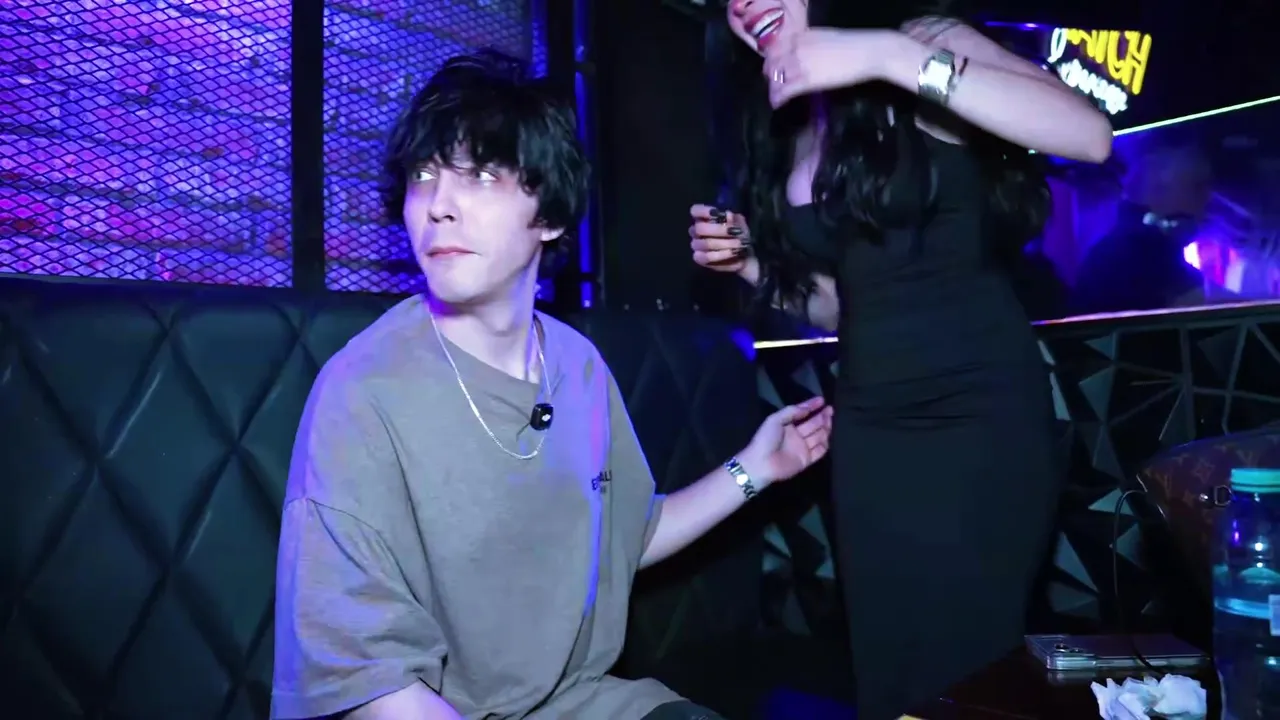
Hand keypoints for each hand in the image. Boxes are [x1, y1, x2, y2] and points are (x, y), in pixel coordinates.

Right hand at [690, 204, 755, 278]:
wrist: (743, 254)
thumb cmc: (739, 235)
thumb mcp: (740, 224)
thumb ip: (733, 218)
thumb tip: (728, 215)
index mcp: (704, 218)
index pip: (695, 211)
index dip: (703, 211)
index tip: (717, 213)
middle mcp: (697, 231)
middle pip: (699, 228)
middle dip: (719, 230)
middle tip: (734, 232)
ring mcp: (697, 245)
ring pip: (704, 244)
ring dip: (724, 244)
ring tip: (738, 244)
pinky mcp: (700, 258)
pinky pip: (705, 257)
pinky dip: (721, 255)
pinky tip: (732, 253)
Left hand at [738, 397, 833, 485]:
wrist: (761, 464)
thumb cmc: (766, 439)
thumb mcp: (774, 419)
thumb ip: (791, 412)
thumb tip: (807, 408)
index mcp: (787, 424)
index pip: (802, 413)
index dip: (812, 406)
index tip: (822, 400)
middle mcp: (796, 435)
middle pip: (813, 424)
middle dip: (822, 416)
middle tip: (830, 409)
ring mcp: (802, 448)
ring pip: (818, 436)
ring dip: (825, 427)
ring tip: (830, 419)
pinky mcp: (806, 460)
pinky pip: (819, 451)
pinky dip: (825, 444)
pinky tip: (829, 436)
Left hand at [763, 28, 889, 107]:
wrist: (867, 51)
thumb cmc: (852, 45)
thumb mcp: (825, 37)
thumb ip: (810, 45)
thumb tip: (803, 54)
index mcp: (801, 36)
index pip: (776, 48)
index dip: (771, 61)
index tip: (772, 68)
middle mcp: (796, 47)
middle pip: (773, 64)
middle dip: (771, 76)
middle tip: (773, 85)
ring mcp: (800, 63)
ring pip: (777, 78)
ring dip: (773, 90)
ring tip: (775, 97)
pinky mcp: (807, 80)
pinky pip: (785, 90)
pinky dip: (778, 98)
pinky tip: (778, 104)